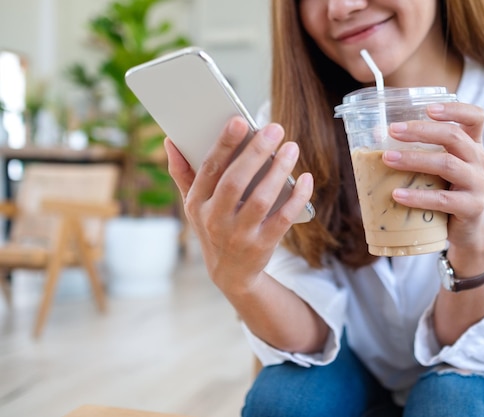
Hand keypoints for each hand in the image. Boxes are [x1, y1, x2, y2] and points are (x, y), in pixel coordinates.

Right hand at [164, 116, 313, 293]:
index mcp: (196, 204)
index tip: (239, 121)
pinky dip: (296, 197)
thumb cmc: (213, 227)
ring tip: (291, 148)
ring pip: (261, 199)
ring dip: (278, 171)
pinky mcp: (263, 245)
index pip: (209, 170)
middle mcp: (215, 221)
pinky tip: (305, 178)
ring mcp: (239, 235)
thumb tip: (170, 141)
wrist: (230, 273)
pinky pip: (283, 218)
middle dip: (255, 153)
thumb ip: (184, 173)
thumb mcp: (194, 204)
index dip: (223, 145)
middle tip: (274, 129)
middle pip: (235, 182)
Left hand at [384, 102, 483, 254]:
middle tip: (392, 130)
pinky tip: (398, 195)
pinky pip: (443, 199)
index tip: (428, 108)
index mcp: (472, 145)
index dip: (455, 109)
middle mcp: (479, 160)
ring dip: (414, 160)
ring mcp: (478, 184)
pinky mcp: (472, 207)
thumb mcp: (436, 168)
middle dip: (421, 131)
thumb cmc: (446, 191)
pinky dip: (418, 196)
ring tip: (387, 159)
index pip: (475, 117)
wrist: (466, 231)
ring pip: (447, 164)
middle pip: (454, 137)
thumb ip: (416, 150)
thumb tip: (375, 132)